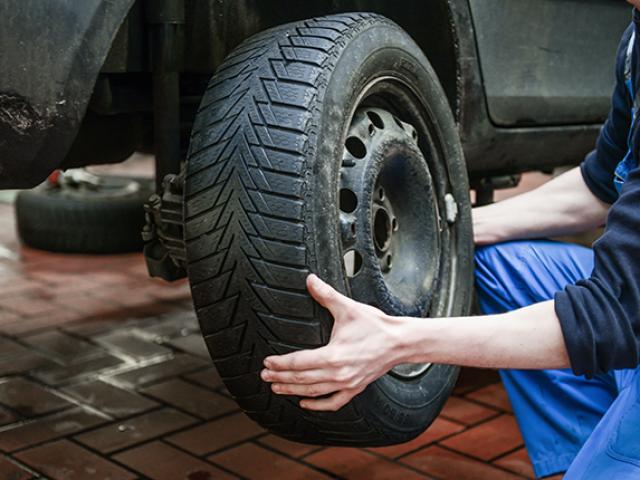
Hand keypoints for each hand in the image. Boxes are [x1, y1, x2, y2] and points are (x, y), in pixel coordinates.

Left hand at [261, 274, 406, 410]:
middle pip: (301, 379)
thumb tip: (310, 279)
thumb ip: (326, 294)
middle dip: (280, 378)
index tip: (267, 362)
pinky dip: (318, 405)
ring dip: (292, 391)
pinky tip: (305, 403)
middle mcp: (339, 374)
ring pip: (313, 392)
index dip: (280, 363)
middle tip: (264, 376)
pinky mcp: (356, 388)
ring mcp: (347, 383)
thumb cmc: (375, 325)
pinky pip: (334, 402)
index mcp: (333, 355)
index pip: (298, 362)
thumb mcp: (348, 307)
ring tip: (277, 388)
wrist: (401, 341)